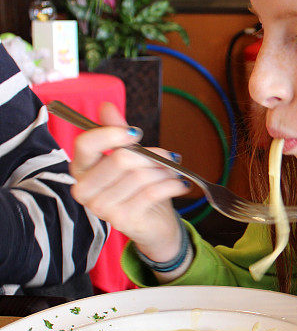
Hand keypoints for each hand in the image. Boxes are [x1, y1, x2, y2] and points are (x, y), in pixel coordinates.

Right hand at [70, 102, 189, 261]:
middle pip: (120, 159)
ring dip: (165, 171)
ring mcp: (101, 207)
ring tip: (176, 172)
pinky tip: (181, 184)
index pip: (85, 144)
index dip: (112, 134)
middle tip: (170, 157)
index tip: (136, 132)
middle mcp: (84, 189)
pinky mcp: (121, 220)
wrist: (154, 224)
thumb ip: (115, 132)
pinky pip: (151, 193)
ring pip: (139, 176)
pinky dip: (171, 185)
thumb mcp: (129, 156)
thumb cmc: (139, 189)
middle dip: (152, 155)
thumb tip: (106, 106)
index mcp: (81, 169)